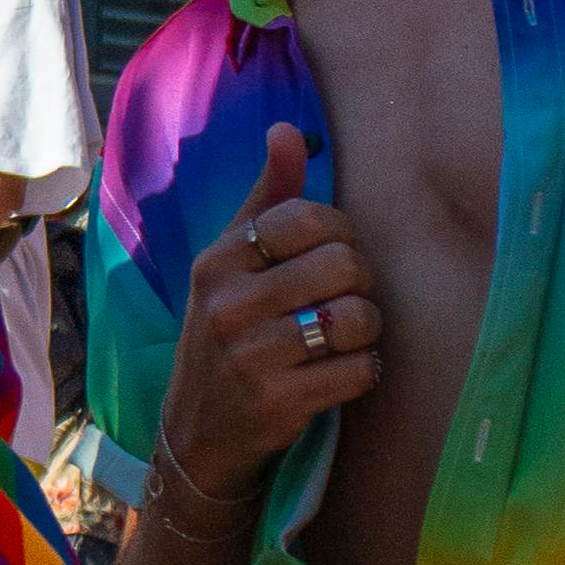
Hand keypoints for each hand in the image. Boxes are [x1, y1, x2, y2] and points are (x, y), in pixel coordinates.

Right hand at [157, 121, 381, 502]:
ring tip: (346, 338)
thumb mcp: (230, 266)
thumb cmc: (227, 335)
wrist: (198, 435)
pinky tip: (341, 374)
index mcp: (217, 261)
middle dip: (360, 283)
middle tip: (345, 300)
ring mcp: (251, 357)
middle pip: (342, 265)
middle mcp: (227, 306)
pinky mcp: (278, 404)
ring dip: (366, 329)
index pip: (306, 217)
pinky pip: (359, 371)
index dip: (339, 233)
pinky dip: (363, 371)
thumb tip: (288, 129)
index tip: (331, 256)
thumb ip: (266, 199)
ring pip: (356, 318)